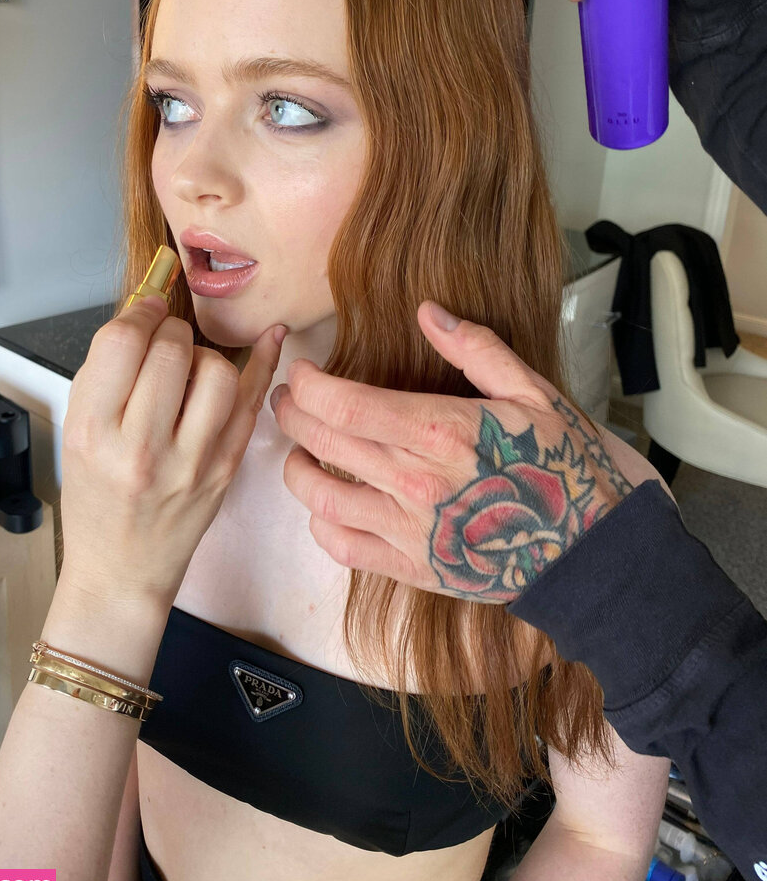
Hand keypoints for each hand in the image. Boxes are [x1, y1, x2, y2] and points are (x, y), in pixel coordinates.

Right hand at [60, 294, 284, 608]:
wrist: (123, 568)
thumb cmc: (96, 502)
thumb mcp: (75, 435)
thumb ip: (105, 373)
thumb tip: (143, 313)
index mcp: (93, 434)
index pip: (122, 343)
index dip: (139, 313)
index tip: (146, 311)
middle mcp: (143, 449)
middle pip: (173, 350)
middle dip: (170, 330)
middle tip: (164, 341)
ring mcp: (191, 462)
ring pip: (217, 371)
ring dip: (204, 355)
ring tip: (189, 370)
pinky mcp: (226, 469)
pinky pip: (252, 401)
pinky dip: (264, 362)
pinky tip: (271, 337)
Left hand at [270, 302, 658, 603]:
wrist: (593, 552)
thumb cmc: (564, 467)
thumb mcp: (533, 393)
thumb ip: (476, 349)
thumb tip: (429, 312)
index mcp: (443, 431)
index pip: (344, 404)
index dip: (307, 384)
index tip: (301, 371)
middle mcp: (418, 482)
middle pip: (323, 443)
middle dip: (291, 413)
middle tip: (287, 398)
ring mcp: (412, 530)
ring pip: (320, 498)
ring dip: (296, 468)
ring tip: (299, 448)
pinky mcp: (413, 568)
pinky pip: (343, 548)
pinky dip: (321, 524)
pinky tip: (325, 505)